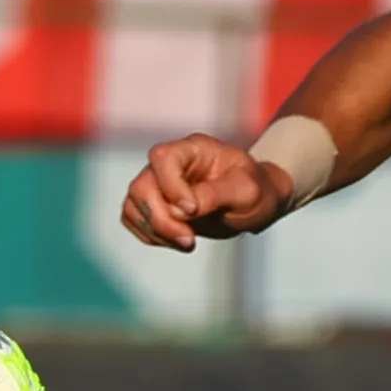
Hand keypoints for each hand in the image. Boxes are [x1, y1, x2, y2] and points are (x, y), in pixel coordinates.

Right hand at [120, 132, 298, 250]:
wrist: (256, 202)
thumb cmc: (256, 190)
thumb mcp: (246, 191)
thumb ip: (215, 195)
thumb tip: (181, 208)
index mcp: (193, 149)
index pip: (163, 157)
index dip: (170, 186)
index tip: (192, 211)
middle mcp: (170, 164)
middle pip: (141, 187)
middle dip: (161, 220)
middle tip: (190, 239)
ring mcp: (159, 184)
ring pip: (133, 206)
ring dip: (156, 231)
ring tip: (188, 242)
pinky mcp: (154, 205)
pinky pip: (134, 220)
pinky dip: (152, 236)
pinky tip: (177, 240)